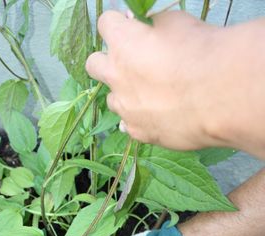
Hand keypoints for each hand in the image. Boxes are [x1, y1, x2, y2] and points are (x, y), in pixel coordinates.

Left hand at [86, 10, 264, 157]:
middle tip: (128, 63)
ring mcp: (125, 108)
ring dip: (124, 94)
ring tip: (150, 96)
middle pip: (93, 64)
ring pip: (111, 99)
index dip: (117, 25)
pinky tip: (155, 118)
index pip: (105, 24)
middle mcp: (116, 76)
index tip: (129, 28)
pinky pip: (128, 126)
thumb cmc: (202, 53)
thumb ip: (154, 25)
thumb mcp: (178, 23)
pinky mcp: (138, 132)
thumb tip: (145, 27)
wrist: (221, 96)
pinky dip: (137, 120)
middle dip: (106, 61)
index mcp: (123, 42)